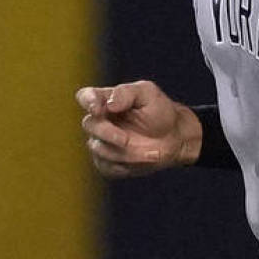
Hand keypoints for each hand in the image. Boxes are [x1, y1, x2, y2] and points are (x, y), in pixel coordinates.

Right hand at [75, 80, 199, 177]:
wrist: (174, 138)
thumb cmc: (159, 111)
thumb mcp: (148, 94)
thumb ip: (127, 93)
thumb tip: (109, 104)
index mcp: (106, 100)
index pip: (85, 97)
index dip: (87, 102)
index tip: (98, 109)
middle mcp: (100, 121)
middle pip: (90, 125)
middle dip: (109, 134)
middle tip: (127, 140)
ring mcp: (102, 142)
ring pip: (99, 149)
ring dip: (124, 153)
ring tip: (151, 152)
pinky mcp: (107, 162)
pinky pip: (106, 166)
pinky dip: (125, 165)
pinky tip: (141, 160)